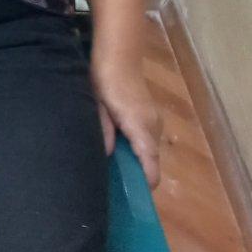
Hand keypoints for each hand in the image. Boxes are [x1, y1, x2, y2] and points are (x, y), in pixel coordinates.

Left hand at [90, 58, 163, 190]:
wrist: (118, 53)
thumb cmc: (103, 78)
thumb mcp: (97, 107)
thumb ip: (103, 132)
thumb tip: (105, 157)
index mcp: (139, 126)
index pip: (150, 164)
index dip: (143, 184)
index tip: (130, 197)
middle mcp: (153, 126)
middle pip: (151, 161)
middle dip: (137, 175)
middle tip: (114, 185)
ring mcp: (154, 120)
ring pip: (150, 151)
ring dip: (136, 161)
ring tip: (114, 169)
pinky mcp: (151, 115)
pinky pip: (147, 140)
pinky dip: (137, 150)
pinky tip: (118, 149)